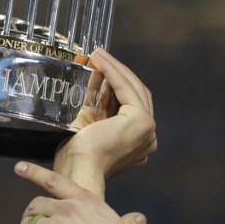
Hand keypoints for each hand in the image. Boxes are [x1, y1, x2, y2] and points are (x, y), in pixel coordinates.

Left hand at [54, 49, 155, 192]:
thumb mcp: (88, 124)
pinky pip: (127, 88)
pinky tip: (100, 60)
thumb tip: (93, 75)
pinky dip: (113, 72)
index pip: (129, 105)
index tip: (99, 68)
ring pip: (134, 88)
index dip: (115, 84)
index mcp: (136, 142)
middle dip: (117, 73)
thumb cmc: (77, 156)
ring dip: (115, 68)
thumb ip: (96, 104)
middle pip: (136, 94)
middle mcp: (147, 137)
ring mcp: (147, 129)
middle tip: (99, 56)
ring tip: (98, 54)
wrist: (78, 170)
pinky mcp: (141, 120)